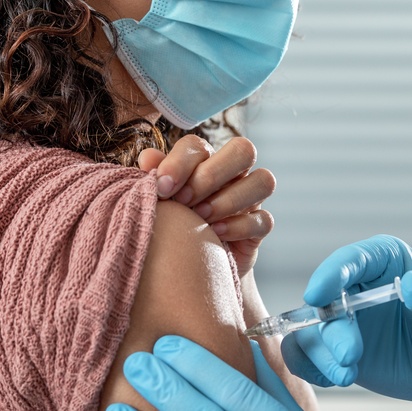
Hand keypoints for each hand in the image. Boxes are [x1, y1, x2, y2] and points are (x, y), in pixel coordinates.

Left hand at [138, 135, 274, 276]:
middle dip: (211, 175)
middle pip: (243, 150)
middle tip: (184, 200)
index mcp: (205, 160)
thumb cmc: (173, 224)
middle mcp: (233, 173)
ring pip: (263, 181)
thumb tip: (148, 159)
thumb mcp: (161, 201)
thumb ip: (155, 177)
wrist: (190, 265)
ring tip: (200, 217)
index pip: (199, 145)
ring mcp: (251, 199)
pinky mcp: (259, 227)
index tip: (161, 188)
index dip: (180, 162)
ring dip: (229, 199)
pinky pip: (263, 220)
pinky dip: (238, 226)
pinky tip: (215, 234)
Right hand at [281, 235, 411, 410]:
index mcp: (385, 261)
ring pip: (313, 331)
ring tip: (348, 374)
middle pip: (326, 301)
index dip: (330, 274)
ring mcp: (347, 322)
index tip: (317, 294)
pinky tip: (337, 378)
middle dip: (332, 329)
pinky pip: (312, 358)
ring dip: (322, 353)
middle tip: (351, 355)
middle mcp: (358, 287)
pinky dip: (315, 369)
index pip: (350, 260)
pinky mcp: (341, 353)